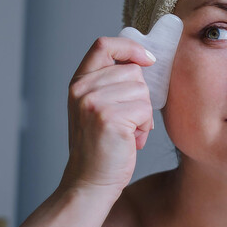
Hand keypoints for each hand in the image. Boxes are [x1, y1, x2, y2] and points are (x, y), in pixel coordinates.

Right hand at [62, 36, 155, 192]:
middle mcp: (82, 89)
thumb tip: (144, 61)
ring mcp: (94, 103)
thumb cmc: (101, 146)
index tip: (147, 60)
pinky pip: (145, 109)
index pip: (104, 45)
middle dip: (140, 96)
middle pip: (132, 71)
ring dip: (143, 113)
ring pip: (142, 91)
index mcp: (79, 82)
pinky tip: (131, 140)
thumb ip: (111, 83)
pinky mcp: (109, 118)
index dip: (130, 47)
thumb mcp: (97, 107)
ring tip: (128, 132)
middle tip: (128, 119)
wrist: (90, 182)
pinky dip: (145, 127)